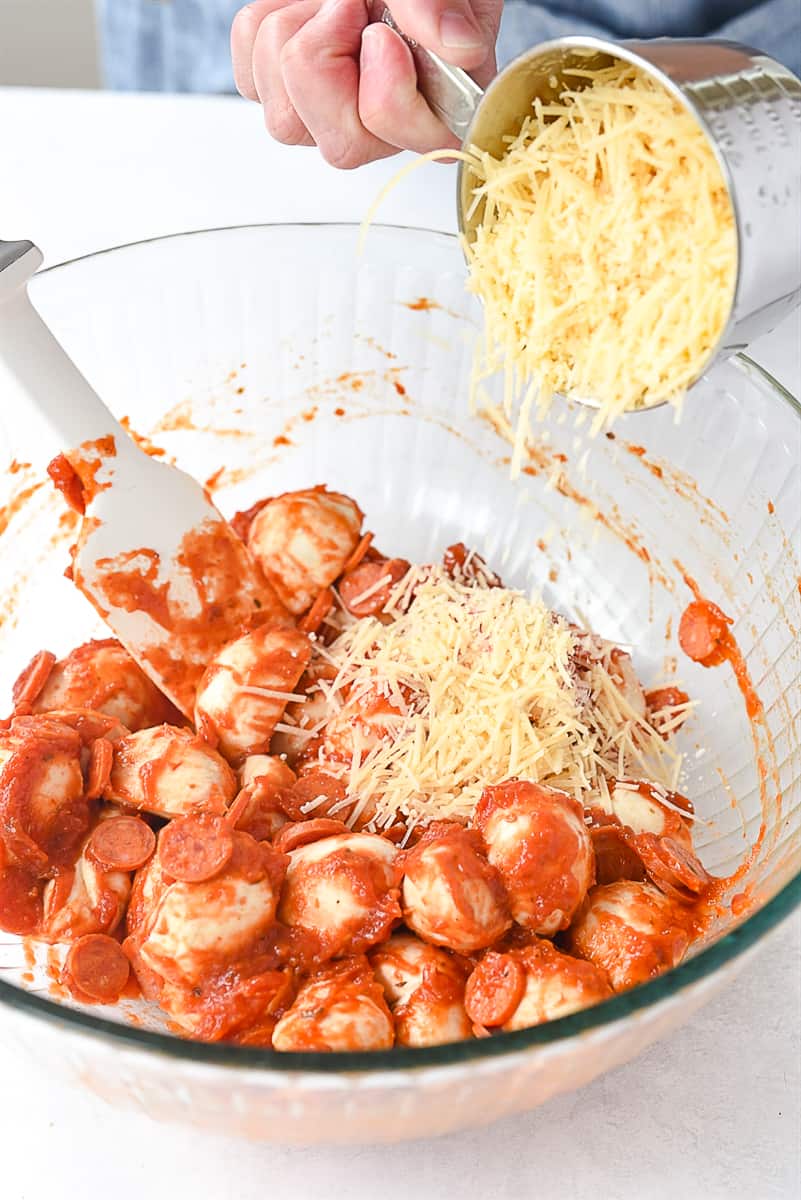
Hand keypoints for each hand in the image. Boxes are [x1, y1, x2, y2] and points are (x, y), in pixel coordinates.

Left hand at [231, 0, 501, 167]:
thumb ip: (440, 6)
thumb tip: (458, 47)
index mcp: (436, 111)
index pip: (398, 136)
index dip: (385, 83)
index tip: (381, 31)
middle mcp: (382, 132)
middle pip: (340, 145)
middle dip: (327, 57)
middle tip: (349, 8)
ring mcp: (326, 121)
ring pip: (284, 121)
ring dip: (295, 36)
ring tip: (330, 7)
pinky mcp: (280, 96)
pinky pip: (249, 79)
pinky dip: (266, 28)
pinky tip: (303, 13)